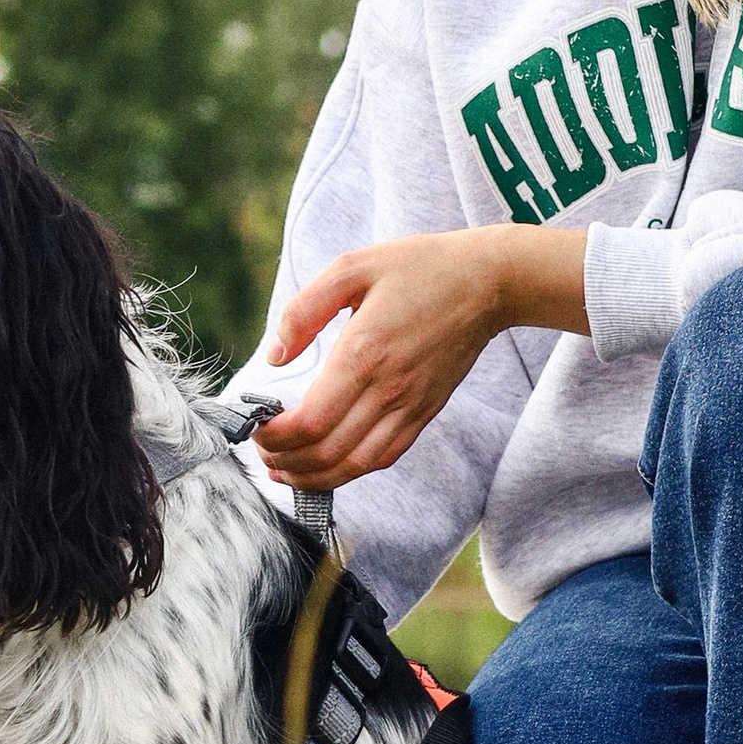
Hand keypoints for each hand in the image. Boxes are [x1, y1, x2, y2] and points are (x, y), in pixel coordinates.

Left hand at [254, 227, 588, 491]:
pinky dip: (349, 471)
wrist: (487, 283)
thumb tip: (274, 356)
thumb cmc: (417, 267)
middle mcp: (388, 389)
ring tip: (282, 469)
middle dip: (283, 460)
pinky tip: (325, 465)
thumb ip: (304, 311)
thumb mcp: (351, 267)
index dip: (274, 436)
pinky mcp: (424, 413)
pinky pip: (383, 457)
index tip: (255, 426)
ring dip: (312, 477)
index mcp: (364, 352)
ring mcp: (410, 406)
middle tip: (260, 449)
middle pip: (326, 453)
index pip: (310, 421)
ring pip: (354, 466)